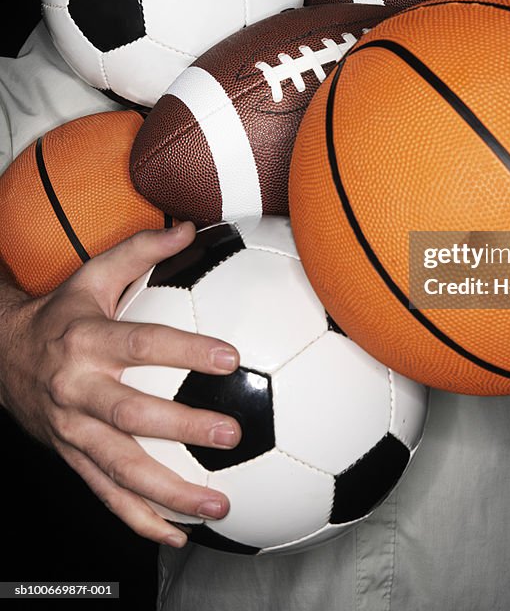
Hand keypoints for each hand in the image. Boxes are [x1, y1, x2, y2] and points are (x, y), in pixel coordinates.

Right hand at [0, 224, 240, 546]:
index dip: (186, 352)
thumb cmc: (62, 312)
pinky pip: (106, 496)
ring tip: (219, 505)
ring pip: (121, 470)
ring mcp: (72, 432)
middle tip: (232, 436)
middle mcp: (78, 391)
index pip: (143, 346)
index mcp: (87, 342)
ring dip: (170, 493)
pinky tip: (178, 536)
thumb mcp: (94, 274)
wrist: (1, 355)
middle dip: (183, 429)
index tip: (231, 358)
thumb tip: (193, 228)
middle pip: (132, 417)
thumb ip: (142, 251)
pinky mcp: (72, 459)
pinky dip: (141, 521)